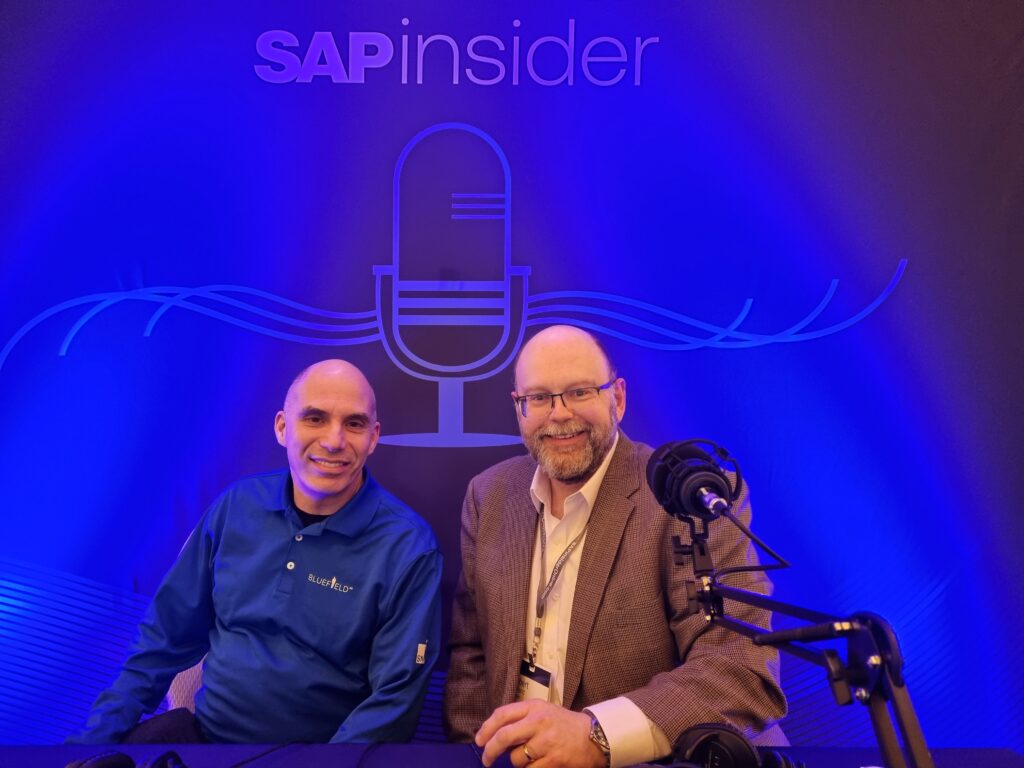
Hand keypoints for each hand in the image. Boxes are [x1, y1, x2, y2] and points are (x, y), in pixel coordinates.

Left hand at [474, 699, 606, 767]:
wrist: (594, 737)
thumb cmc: (564, 725)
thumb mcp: (543, 711)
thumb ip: (521, 718)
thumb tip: (494, 735)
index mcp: (534, 707)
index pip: (502, 714)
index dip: (486, 728)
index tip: (479, 740)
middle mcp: (539, 722)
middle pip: (504, 736)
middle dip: (490, 750)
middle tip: (487, 759)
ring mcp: (546, 742)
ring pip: (516, 758)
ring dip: (518, 762)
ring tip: (531, 757)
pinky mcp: (554, 760)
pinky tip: (540, 764)